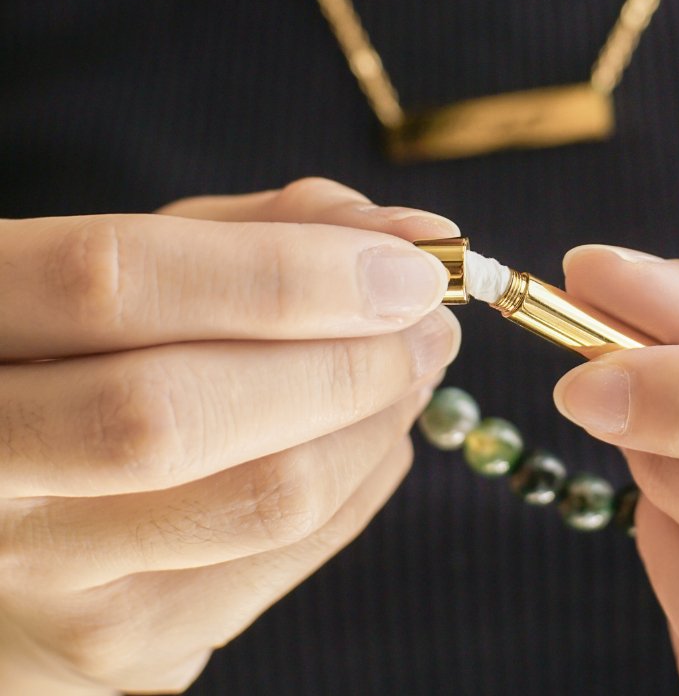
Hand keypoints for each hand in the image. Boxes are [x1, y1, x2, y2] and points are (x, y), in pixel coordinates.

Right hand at [0, 178, 460, 694]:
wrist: (11, 509)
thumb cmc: (89, 355)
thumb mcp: (146, 263)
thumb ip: (260, 232)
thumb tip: (408, 237)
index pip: (116, 283)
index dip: (287, 272)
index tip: (414, 267)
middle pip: (184, 412)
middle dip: (351, 360)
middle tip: (434, 325)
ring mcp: (41, 576)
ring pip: (261, 498)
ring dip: (376, 423)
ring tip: (411, 372)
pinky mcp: (117, 648)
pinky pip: (285, 559)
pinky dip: (363, 483)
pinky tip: (370, 435)